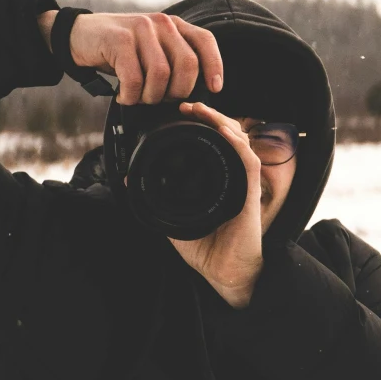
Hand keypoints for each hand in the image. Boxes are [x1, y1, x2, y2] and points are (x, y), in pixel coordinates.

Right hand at [37, 9, 222, 105]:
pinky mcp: (119, 40)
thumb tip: (192, 95)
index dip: (214, 67)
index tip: (215, 89)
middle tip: (158, 98)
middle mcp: (160, 23)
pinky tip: (123, 96)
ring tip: (137, 97)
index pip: (205, 42)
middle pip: (187, 65)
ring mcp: (140, 29)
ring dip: (150, 96)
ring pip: (161, 75)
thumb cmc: (118, 51)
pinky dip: (130, 96)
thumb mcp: (150, 50)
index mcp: (173, 25)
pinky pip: (134, 78)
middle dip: (176, 91)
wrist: (79, 36)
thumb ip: (171, 61)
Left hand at [168, 104, 263, 307]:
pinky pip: (248, 160)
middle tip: (187, 105)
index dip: (202, 123)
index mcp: (219, 179)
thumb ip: (157, 199)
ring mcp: (243, 183)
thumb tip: (130, 180)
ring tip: (200, 109)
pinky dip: (237, 142)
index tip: (181, 112)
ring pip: (239, 139)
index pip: (215, 142)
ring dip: (221, 120)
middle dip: (210, 115)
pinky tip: (223, 130)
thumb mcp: (175, 220)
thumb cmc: (207, 251)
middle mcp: (233, 176)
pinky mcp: (250, 193)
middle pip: (228, 133)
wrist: (225, 274)